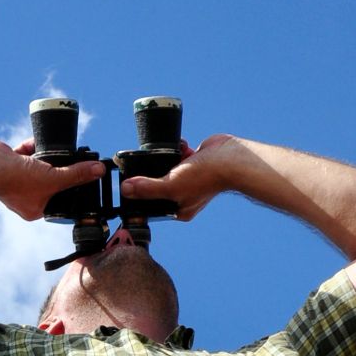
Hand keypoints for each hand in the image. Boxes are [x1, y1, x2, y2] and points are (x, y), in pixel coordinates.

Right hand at [0, 139, 106, 221]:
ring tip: (54, 150)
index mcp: (34, 210)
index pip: (58, 200)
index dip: (68, 188)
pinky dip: (32, 147)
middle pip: (48, 182)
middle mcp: (24, 198)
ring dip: (46, 158)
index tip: (79, 176)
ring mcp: (15, 181)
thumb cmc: (17, 181)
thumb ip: (77, 174)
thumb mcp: (54, 178)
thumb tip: (98, 170)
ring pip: (37, 168)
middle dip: (57, 170)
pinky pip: (25, 155)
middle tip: (70, 160)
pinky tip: (38, 141)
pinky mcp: (9, 165)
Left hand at [119, 133, 236, 221]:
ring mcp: (190, 179)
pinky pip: (178, 156)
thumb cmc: (205, 177)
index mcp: (179, 209)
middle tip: (148, 162)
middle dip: (154, 171)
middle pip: (159, 184)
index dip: (142, 193)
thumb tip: (125, 190)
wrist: (229, 158)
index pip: (153, 204)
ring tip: (170, 154)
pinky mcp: (195, 163)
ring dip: (165, 158)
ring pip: (168, 168)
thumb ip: (147, 188)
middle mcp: (185, 196)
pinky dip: (177, 149)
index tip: (132, 182)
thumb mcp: (170, 185)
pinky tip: (180, 146)